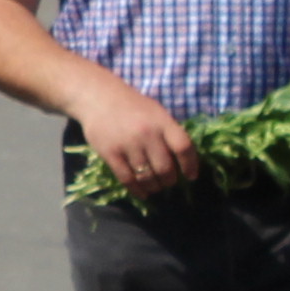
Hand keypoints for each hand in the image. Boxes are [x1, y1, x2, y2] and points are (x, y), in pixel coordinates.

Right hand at [79, 79, 198, 196]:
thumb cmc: (131, 105)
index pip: (184, 147)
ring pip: (147, 177)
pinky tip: (142, 193)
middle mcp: (147, 134)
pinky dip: (137, 190)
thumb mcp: (155, 112)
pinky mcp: (110, 154)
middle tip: (168, 182)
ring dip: (154, 187)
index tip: (191, 176)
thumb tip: (182, 159)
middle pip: (165, 168)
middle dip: (169, 180)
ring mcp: (128, 144)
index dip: (191, 165)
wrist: (98, 97)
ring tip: (154, 187)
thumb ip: (168, 132)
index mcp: (162, 121)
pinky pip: (127, 179)